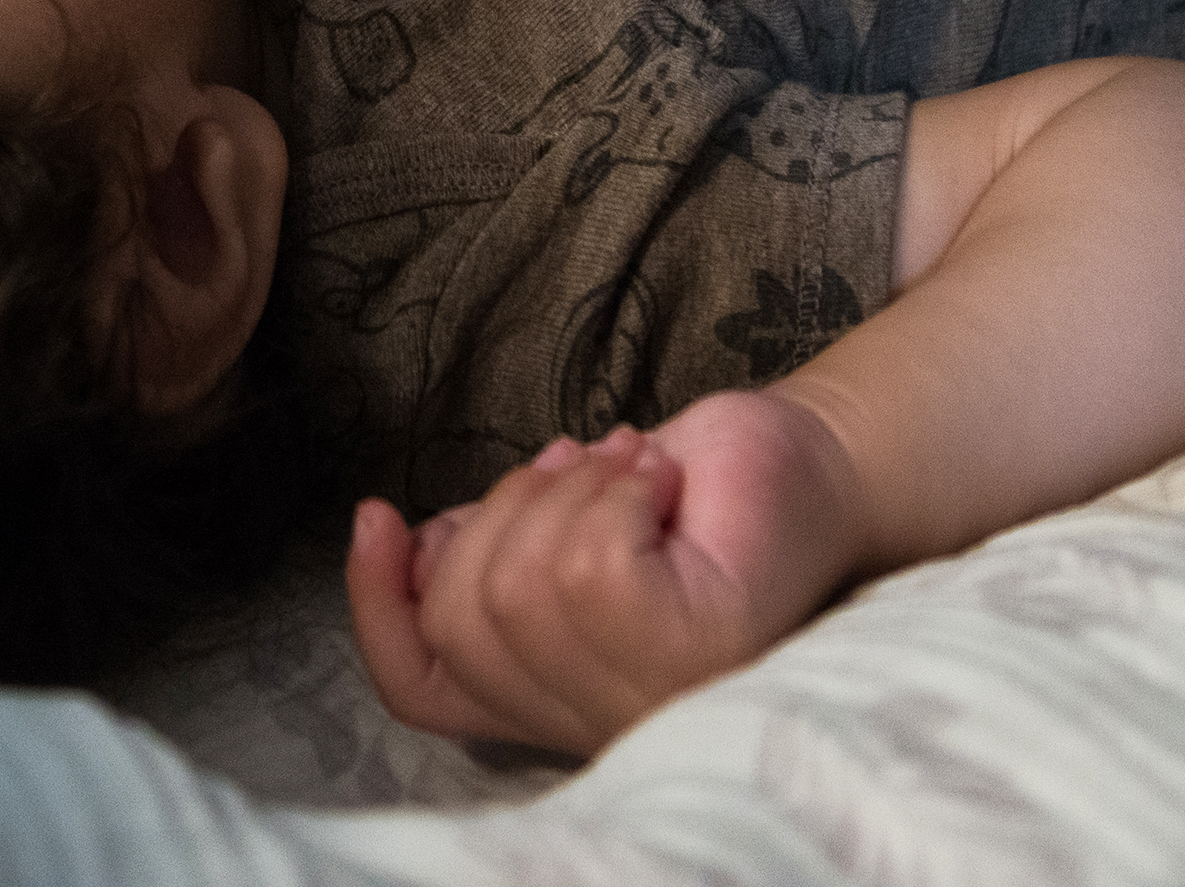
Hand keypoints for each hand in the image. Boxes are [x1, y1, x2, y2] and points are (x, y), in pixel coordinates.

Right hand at [344, 391, 864, 755]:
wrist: (810, 461)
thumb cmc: (690, 487)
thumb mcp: (555, 513)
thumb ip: (481, 551)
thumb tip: (407, 544)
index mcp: (552, 698)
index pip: (420, 689)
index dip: (374, 606)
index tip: (376, 515)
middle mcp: (596, 722)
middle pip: (461, 616)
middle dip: (505, 506)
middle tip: (577, 464)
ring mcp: (649, 700)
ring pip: (523, 586)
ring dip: (568, 488)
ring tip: (629, 472)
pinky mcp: (692, 653)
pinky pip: (590, 564)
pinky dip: (615, 490)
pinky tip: (658, 481)